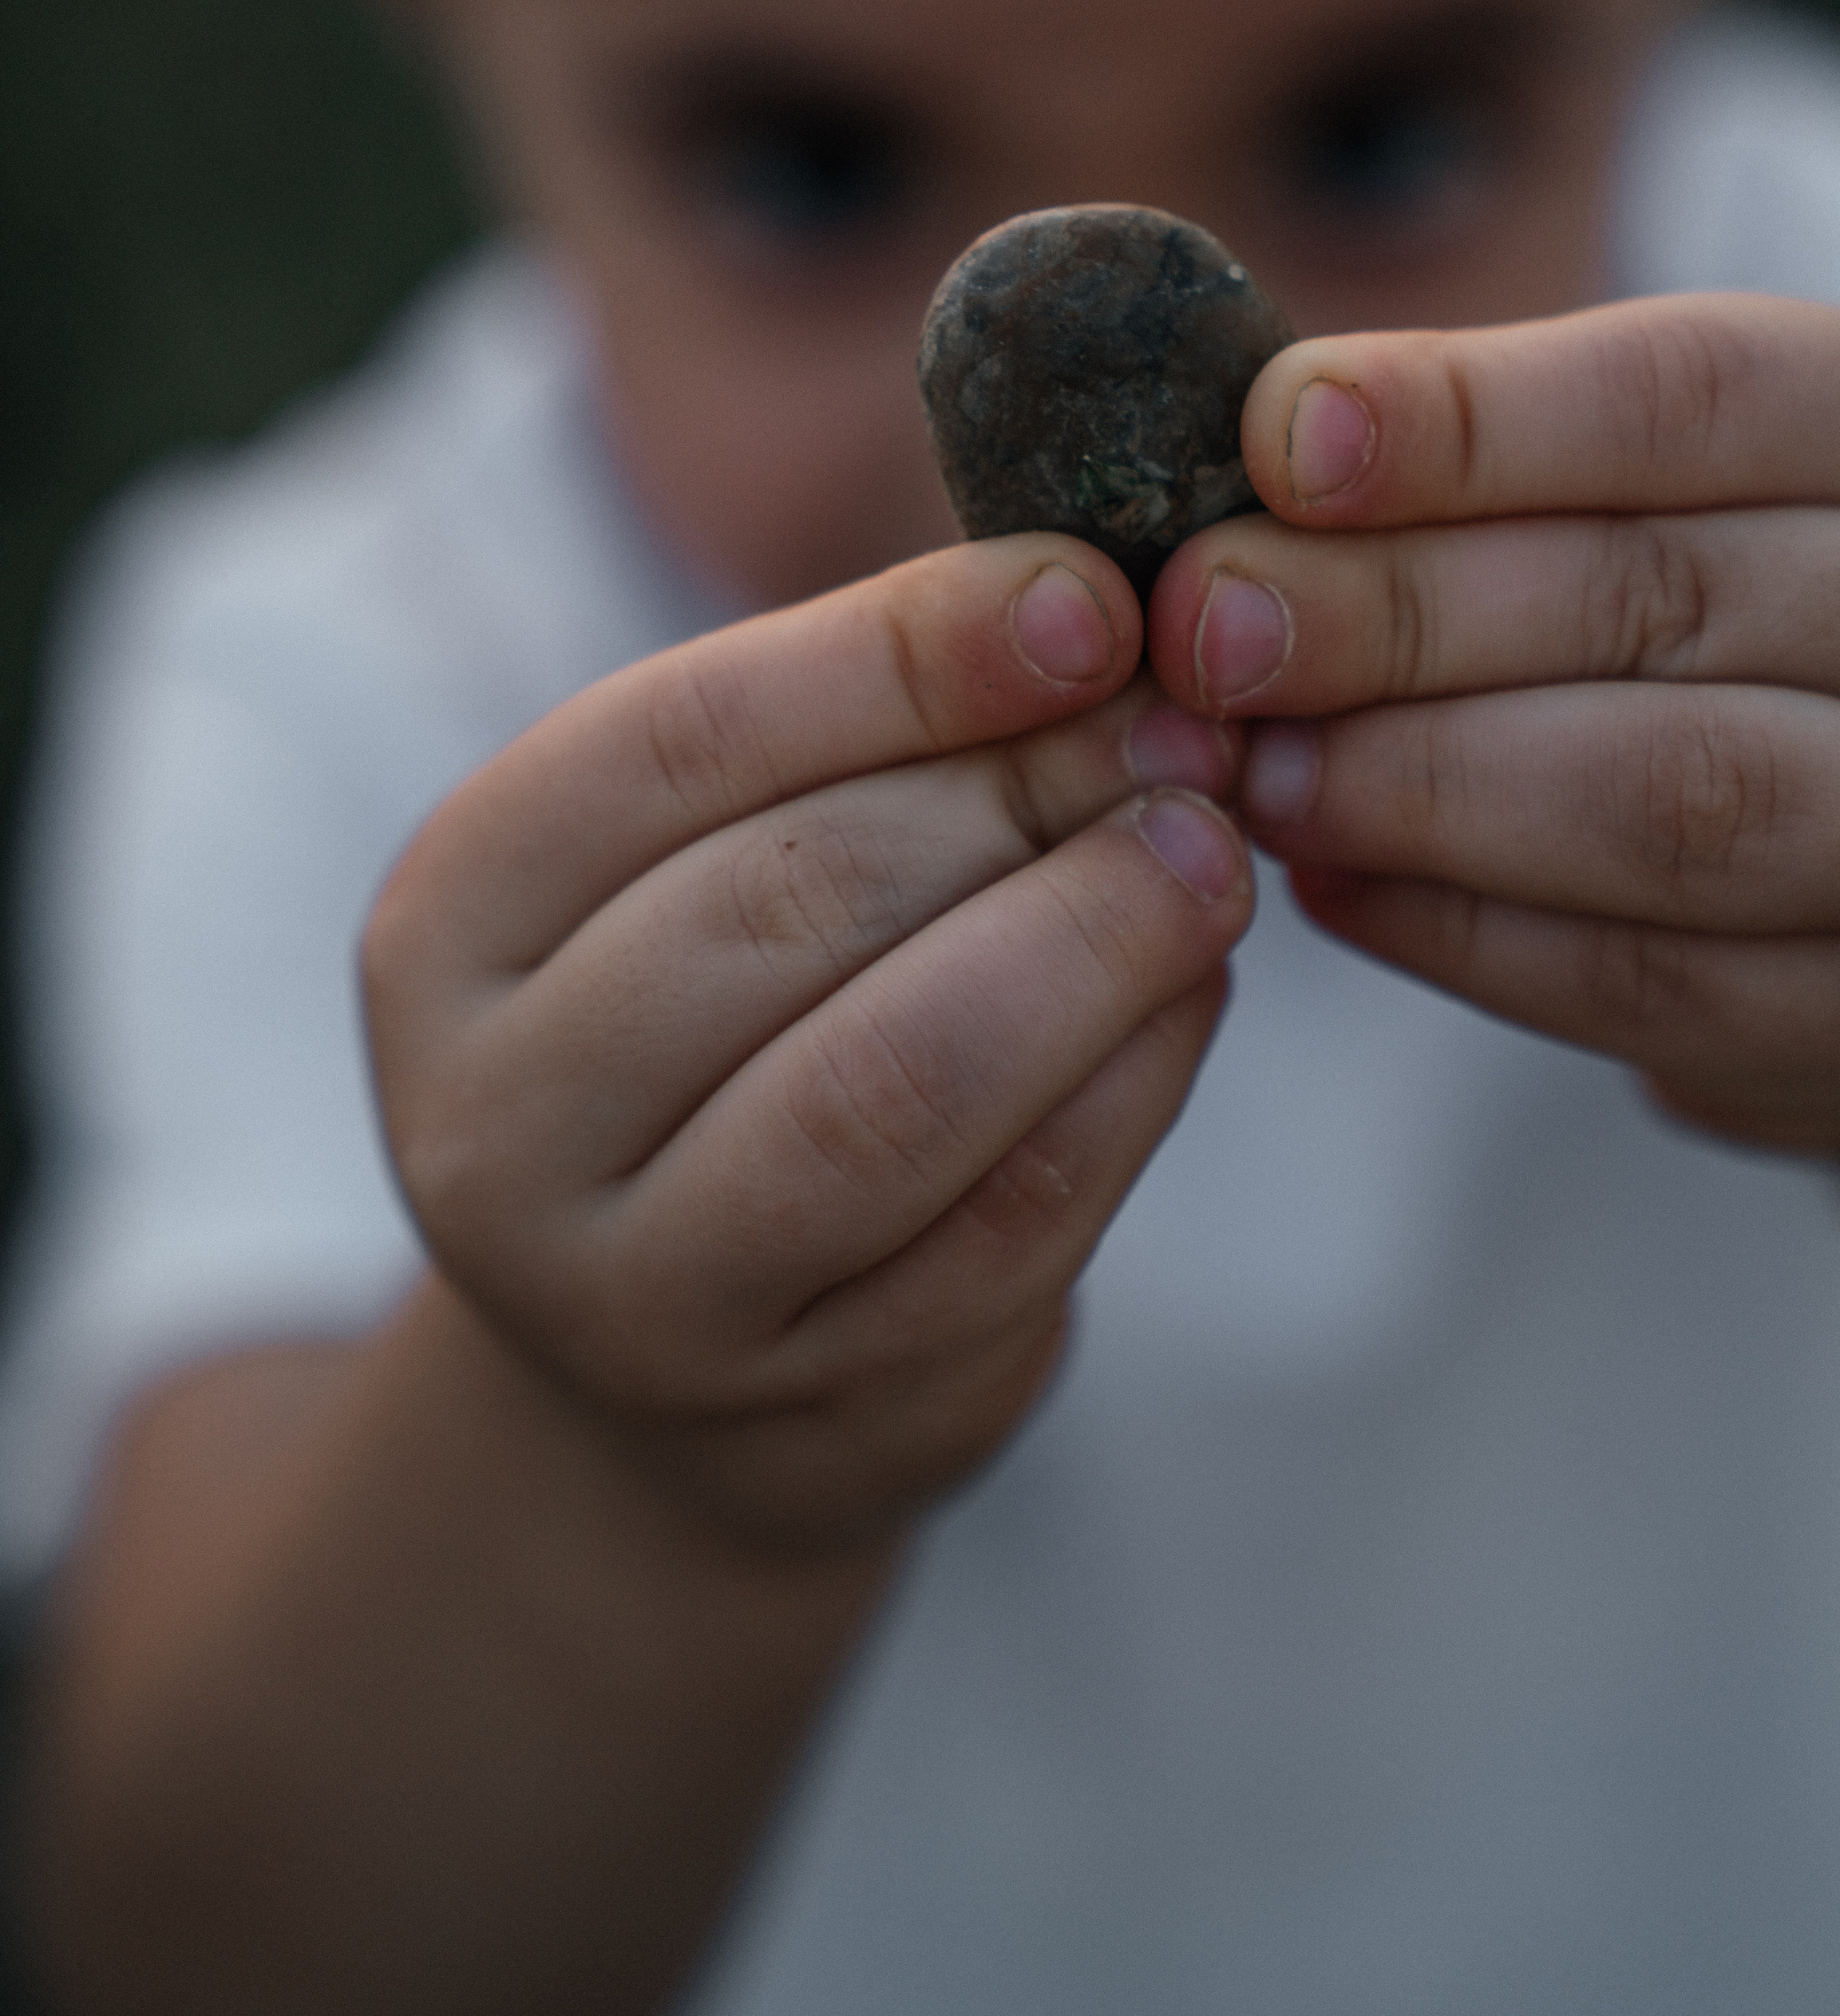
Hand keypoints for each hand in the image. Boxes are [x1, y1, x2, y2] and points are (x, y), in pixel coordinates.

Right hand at [363, 540, 1251, 1555]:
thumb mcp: (720, 849)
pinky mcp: (813, 1413)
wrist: (670, 1349)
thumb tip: (1090, 616)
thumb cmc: (722, 1020)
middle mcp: (501, 1120)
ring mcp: (641, 1297)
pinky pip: (1010, 1223)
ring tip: (1209, 854)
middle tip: (1185, 733)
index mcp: (454, 920)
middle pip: (792, 905)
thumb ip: (867, 730)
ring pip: (898, 1085)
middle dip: (1023, 795)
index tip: (1089, 601)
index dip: (901, 657)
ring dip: (1096, 943)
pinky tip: (1196, 994)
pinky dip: (1133, 1084)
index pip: (679, 742)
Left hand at [1148, 296, 1839, 1163]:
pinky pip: (1665, 991)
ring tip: (1253, 770)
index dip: (1473, 418)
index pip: (1703, 396)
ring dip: (1426, 789)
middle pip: (1674, 603)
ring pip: (1683, 810)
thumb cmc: (1787, 592)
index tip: (1279, 436)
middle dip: (1402, 614)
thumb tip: (1251, 457)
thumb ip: (1512, 453)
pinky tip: (1334, 884)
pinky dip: (1468, 937)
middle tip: (1211, 629)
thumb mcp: (1719, 471)